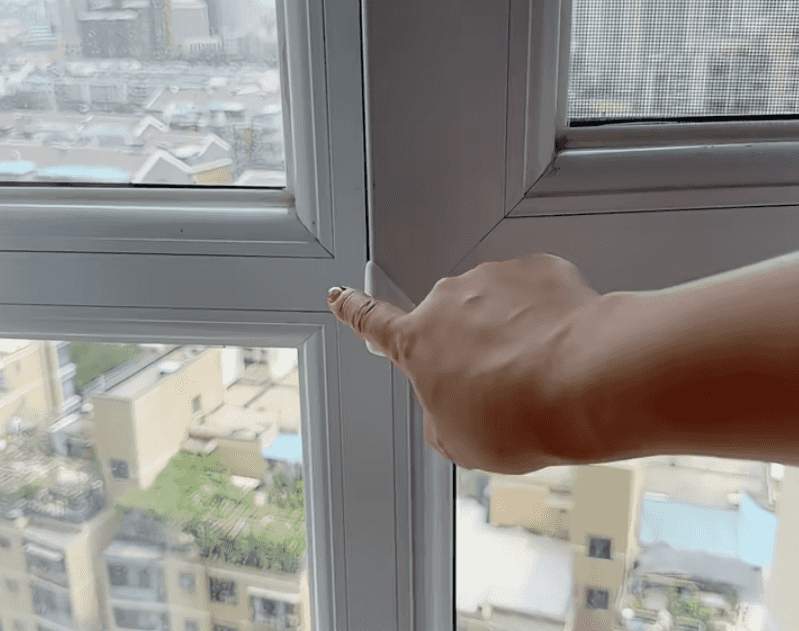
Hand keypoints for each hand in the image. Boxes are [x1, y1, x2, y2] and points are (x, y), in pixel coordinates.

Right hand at [327, 253, 611, 474]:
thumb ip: (441, 418)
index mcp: (419, 341)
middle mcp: (449, 300)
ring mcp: (494, 280)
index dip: (353, 311)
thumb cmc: (520, 414)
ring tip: (539, 371)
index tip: (340, 295)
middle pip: (451, 323)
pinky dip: (545, 316)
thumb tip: (451, 405)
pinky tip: (561, 347)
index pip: (372, 323)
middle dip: (471, 347)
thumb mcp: (459, 441)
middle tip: (503, 385)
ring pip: (496, 307)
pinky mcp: (538, 269)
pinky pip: (535, 293)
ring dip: (511, 332)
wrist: (585, 382)